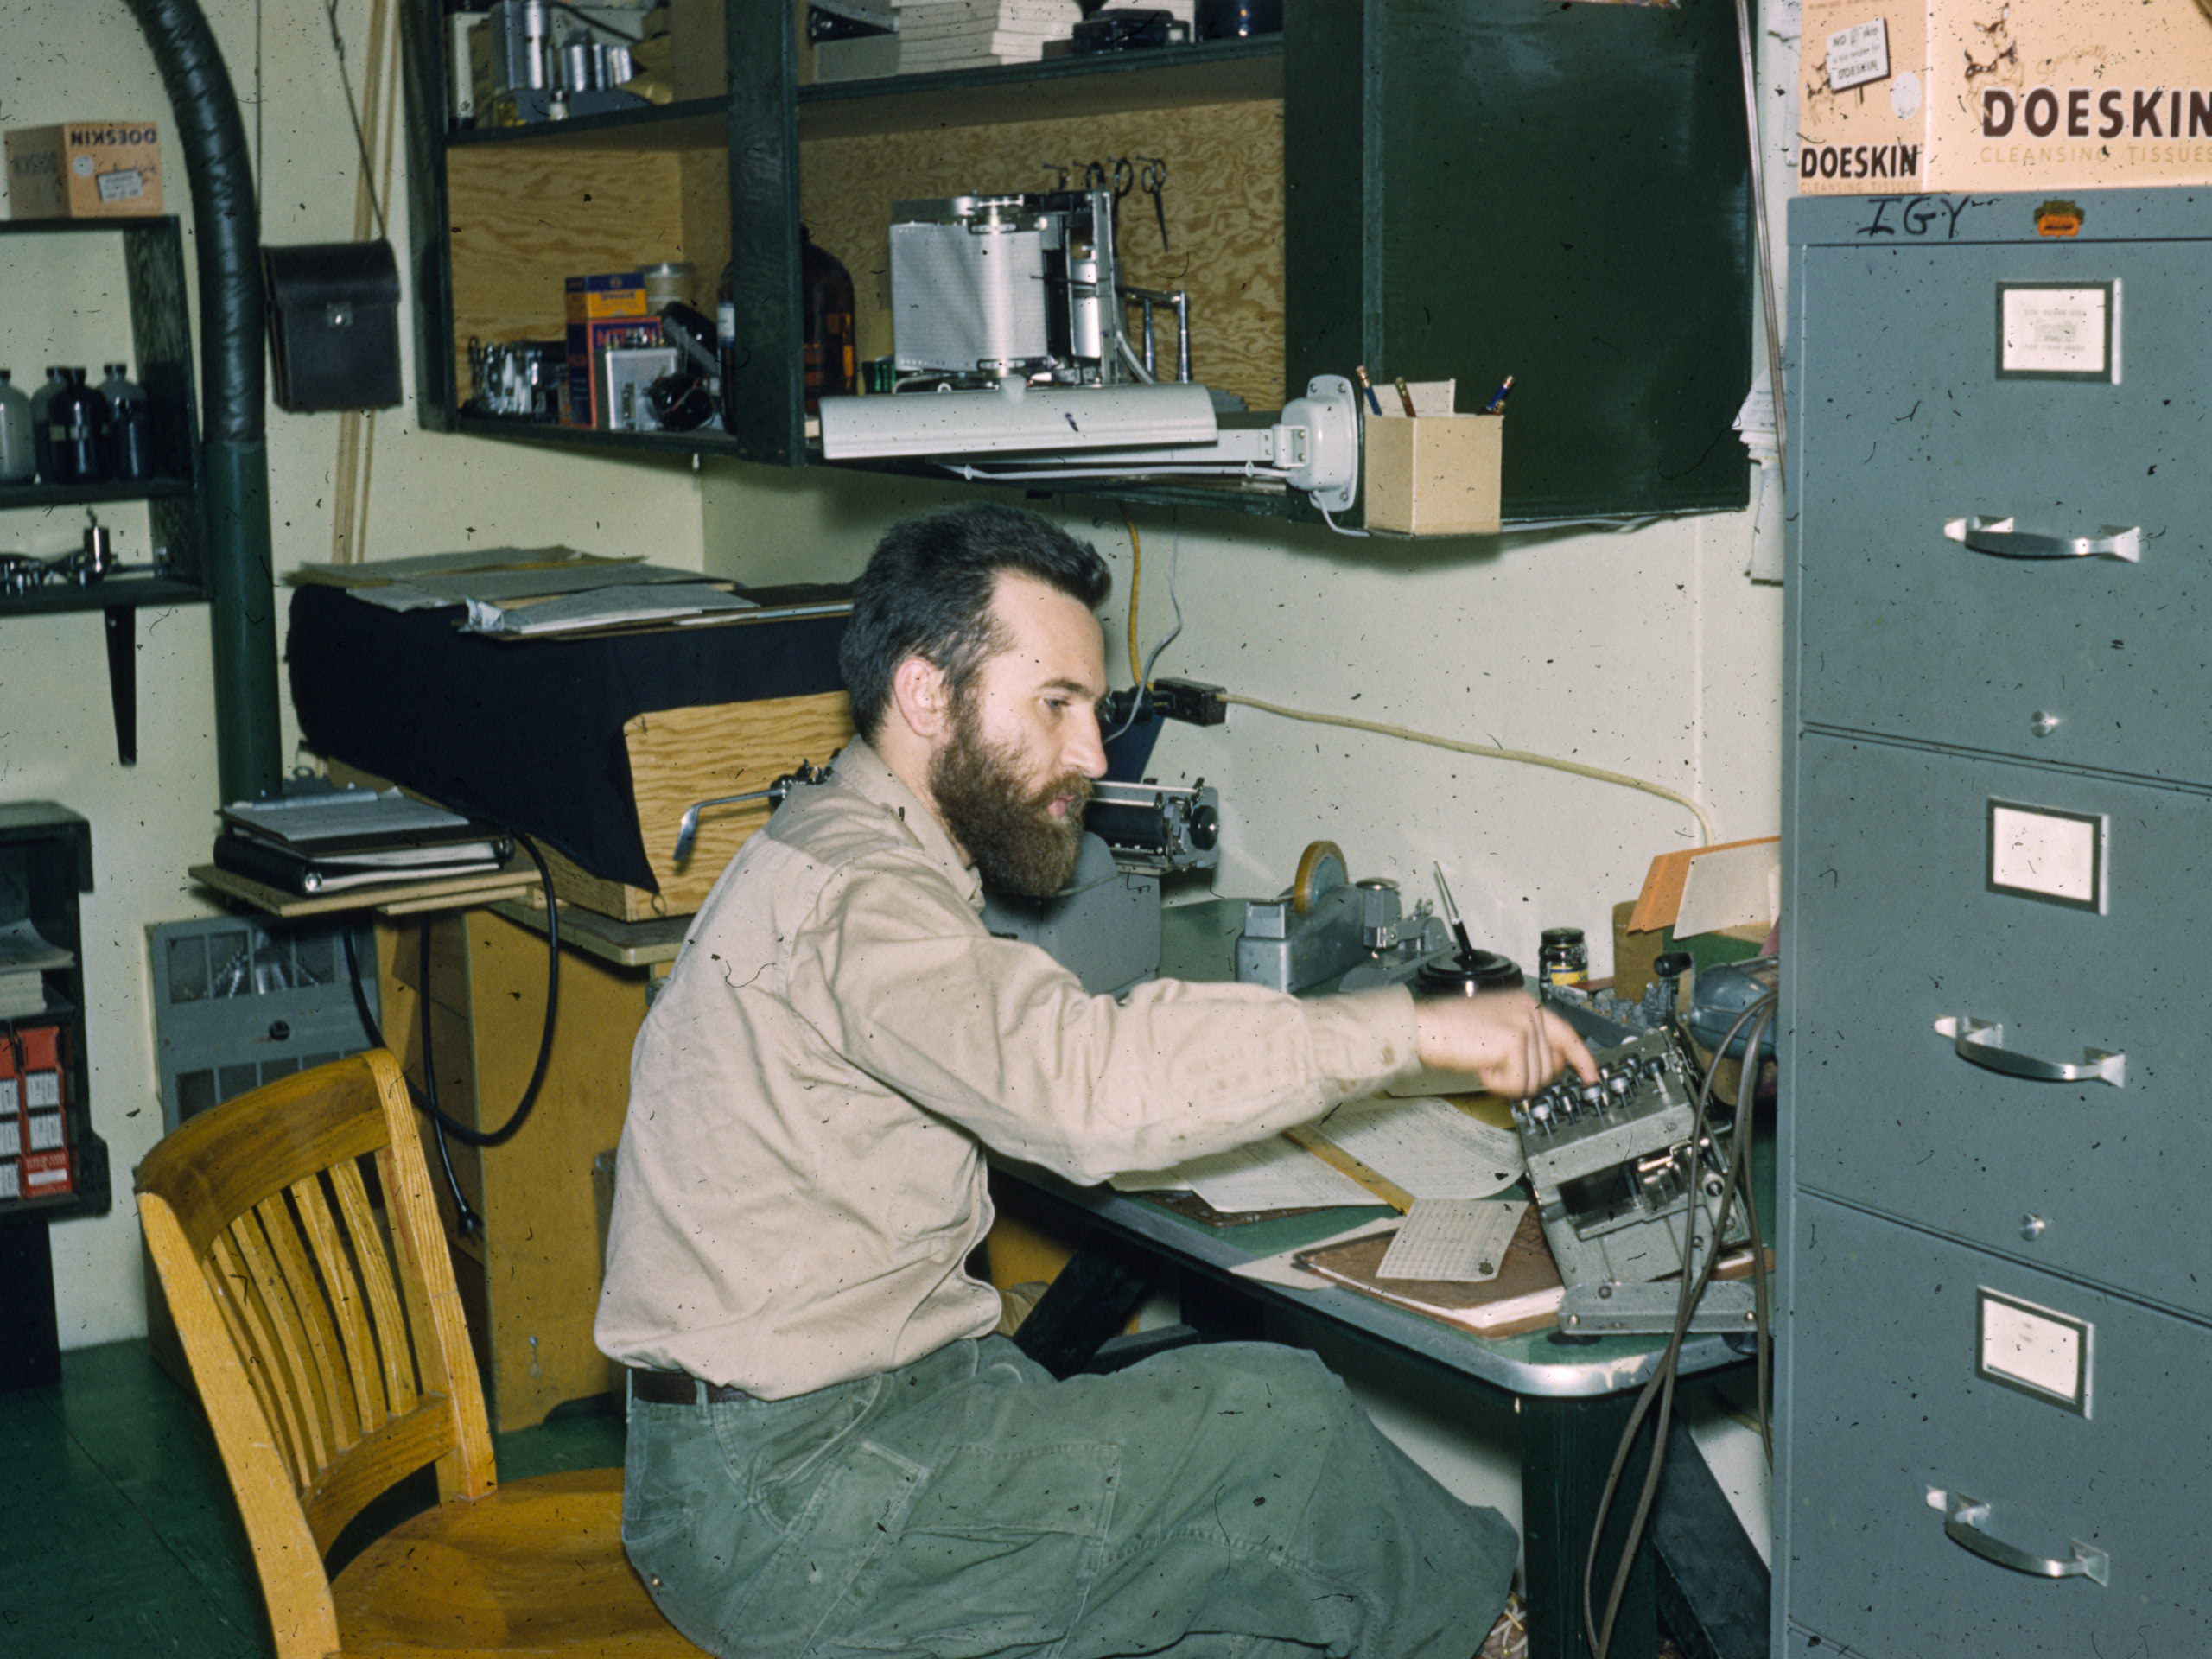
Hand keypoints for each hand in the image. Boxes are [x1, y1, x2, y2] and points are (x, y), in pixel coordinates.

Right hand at [1413, 989, 1597, 1098]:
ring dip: (1508, 1081)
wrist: (1424, 1027)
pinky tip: (1482, 1069)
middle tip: (1496, 1069)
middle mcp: (1530, 1010)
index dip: (1582, 1059)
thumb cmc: (1449, 1029)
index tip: (1592, 1077)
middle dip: (1525, 1076)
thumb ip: (1527, 1042)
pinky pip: (1520, 1084)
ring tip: (1485, 1064)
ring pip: (1536, 1079)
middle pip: (1550, 1066)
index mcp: (1526, 1004)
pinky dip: (1499, 1085)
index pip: (1567, 1034)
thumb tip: (1550, 1067)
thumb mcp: (1496, 1030)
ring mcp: (1524, 1024)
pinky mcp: (1515, 1041)